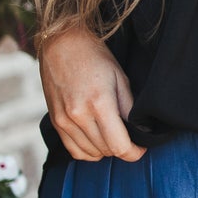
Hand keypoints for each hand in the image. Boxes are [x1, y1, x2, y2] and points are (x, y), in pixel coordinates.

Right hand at [38, 25, 145, 162]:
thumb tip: (140, 132)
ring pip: (91, 153)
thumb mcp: (120, 78)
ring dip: (106, 149)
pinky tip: (97, 140)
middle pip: (106, 151)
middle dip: (122, 148)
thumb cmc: (94, 57)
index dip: (134, 153)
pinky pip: (74, 150)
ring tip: (112, 134)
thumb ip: (129, 108)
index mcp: (99, 104)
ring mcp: (64, 121)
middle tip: (129, 136)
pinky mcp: (56, 122)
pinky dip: (89, 151)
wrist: (61, 43)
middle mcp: (79, 116)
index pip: (120, 146)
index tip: (141, 148)